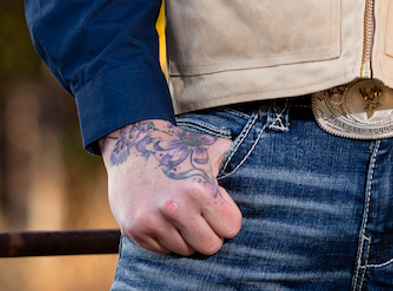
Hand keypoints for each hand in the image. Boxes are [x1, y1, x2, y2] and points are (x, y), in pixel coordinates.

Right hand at [100, 119, 242, 255]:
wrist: (132, 142)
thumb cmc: (178, 147)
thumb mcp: (210, 147)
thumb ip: (233, 160)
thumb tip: (260, 167)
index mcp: (199, 188)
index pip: (230, 227)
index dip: (228, 219)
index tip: (220, 209)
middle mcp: (175, 208)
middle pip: (210, 246)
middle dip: (211, 233)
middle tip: (204, 219)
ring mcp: (152, 221)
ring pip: (185, 250)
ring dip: (188, 237)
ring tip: (183, 215)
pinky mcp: (135, 229)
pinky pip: (162, 250)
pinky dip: (167, 239)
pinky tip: (165, 218)